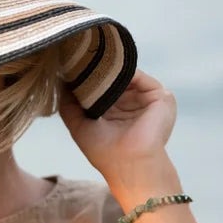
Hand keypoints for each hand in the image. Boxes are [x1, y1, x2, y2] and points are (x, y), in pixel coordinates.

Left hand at [58, 68, 177, 192]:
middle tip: (77, 59)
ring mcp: (146, 100)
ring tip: (90, 62)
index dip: (86, 80)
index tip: (70, 69)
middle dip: (96, 71)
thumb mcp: (78, 125)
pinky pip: (138, 75)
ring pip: (125, 75)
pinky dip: (122, 70)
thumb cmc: (103, 151)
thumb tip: (61, 83)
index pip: (101, 89)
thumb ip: (69, 105)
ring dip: (107, 69)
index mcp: (115, 113)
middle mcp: (131, 105)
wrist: (129, 163)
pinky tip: (105, 69)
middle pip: (113, 79)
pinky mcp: (160, 96)